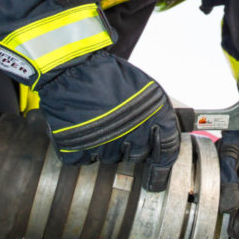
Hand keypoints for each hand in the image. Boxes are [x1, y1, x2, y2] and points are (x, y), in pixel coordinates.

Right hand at [38, 51, 179, 191]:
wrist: (70, 69)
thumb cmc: (107, 74)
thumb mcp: (143, 87)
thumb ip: (156, 112)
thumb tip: (163, 130)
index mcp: (152, 117)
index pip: (167, 151)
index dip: (163, 161)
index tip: (159, 169)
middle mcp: (132, 135)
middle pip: (138, 156)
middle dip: (133, 145)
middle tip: (122, 128)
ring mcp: (104, 145)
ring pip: (111, 158)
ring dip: (108, 145)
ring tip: (101, 122)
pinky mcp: (77, 150)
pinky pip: (85, 159)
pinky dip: (84, 148)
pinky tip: (84, 129)